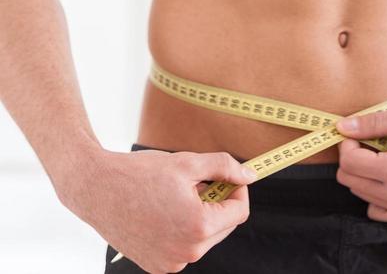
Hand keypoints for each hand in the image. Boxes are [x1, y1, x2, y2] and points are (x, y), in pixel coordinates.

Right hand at [63, 147, 256, 273]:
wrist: (97, 190)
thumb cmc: (141, 174)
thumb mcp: (188, 162)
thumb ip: (224, 167)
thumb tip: (250, 174)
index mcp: (199, 226)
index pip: (239, 212)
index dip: (237, 189)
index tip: (228, 175)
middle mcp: (187, 253)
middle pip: (223, 226)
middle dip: (218, 202)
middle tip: (198, 182)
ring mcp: (170, 264)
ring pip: (204, 238)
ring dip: (200, 216)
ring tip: (176, 196)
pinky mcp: (156, 266)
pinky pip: (183, 247)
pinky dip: (182, 229)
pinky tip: (163, 211)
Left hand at [334, 101, 386, 222]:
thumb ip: (375, 123)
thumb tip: (342, 127)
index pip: (350, 164)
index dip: (348, 143)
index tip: (359, 131)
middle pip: (351, 182)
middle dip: (354, 157)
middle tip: (372, 139)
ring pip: (362, 195)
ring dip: (365, 173)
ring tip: (386, 153)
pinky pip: (378, 210)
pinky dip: (376, 190)